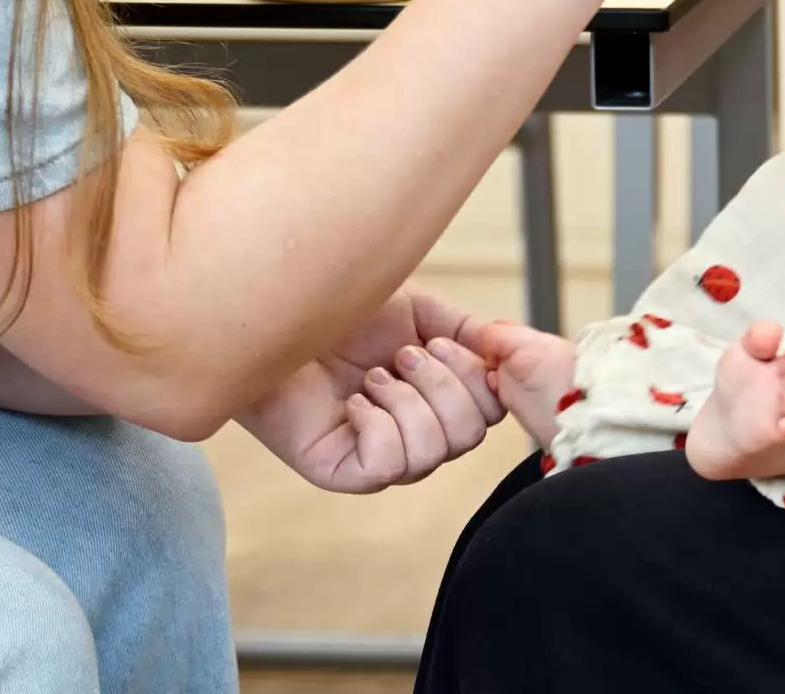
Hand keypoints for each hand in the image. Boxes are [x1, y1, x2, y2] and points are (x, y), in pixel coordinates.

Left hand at [237, 287, 505, 493]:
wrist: (278, 316)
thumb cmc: (339, 313)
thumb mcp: (420, 311)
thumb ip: (468, 332)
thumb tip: (506, 349)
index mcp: (437, 399)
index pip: (491, 411)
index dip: (479, 379)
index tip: (441, 341)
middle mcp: (416, 434)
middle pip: (470, 434)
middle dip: (443, 383)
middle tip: (403, 354)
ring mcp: (382, 458)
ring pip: (434, 451)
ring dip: (406, 400)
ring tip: (372, 376)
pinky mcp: (345, 472)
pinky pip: (388, 464)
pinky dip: (377, 423)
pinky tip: (354, 401)